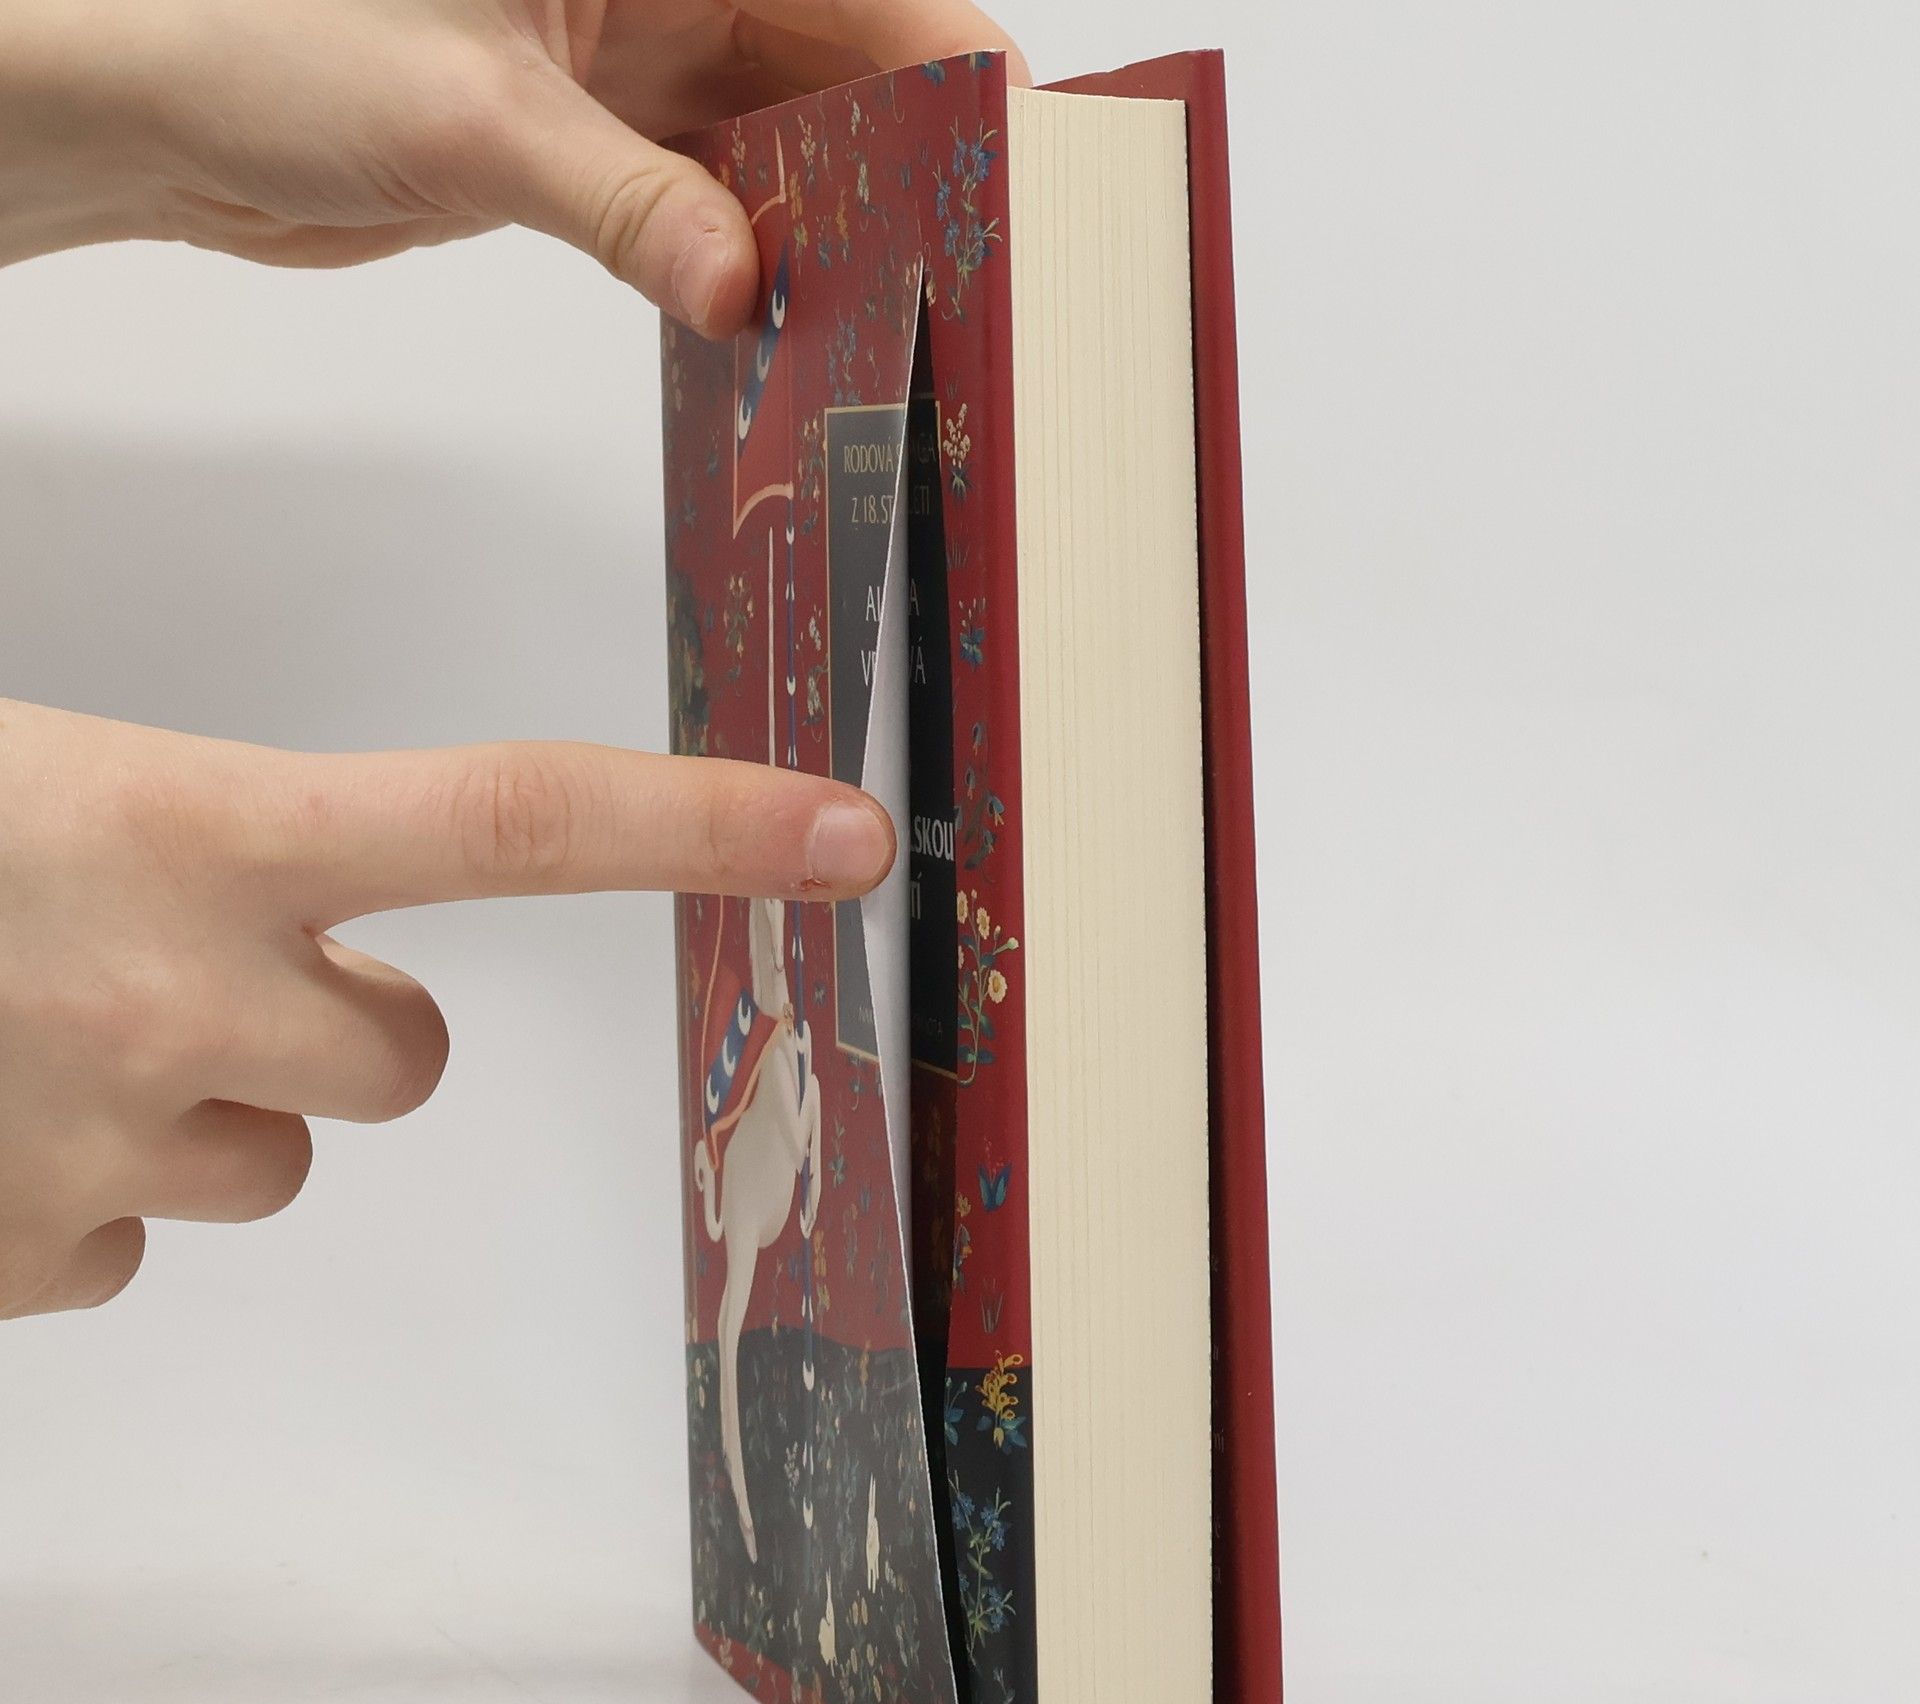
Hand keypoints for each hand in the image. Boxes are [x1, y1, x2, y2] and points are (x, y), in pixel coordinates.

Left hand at [0, 0, 1028, 332]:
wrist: (164, 109)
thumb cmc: (268, 36)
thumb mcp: (472, 114)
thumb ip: (623, 203)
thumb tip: (739, 288)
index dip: (951, 63)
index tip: (1018, 158)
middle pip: (845, 65)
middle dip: (906, 163)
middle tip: (973, 268)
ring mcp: (640, 64)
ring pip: (789, 142)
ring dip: (832, 228)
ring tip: (895, 315)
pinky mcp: (606, 144)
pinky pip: (719, 201)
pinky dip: (752, 262)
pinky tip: (789, 324)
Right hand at [0, 699, 894, 1318]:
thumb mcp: (52, 785)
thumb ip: (200, 847)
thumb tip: (324, 927)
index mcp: (194, 827)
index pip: (517, 816)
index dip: (702, 824)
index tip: (848, 835)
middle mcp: (178, 998)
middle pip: (398, 1055)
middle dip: (335, 1021)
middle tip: (191, 966)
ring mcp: (100, 1144)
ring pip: (264, 1157)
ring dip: (193, 1103)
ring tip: (34, 1030)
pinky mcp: (20, 1256)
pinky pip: (124, 1239)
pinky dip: (68, 1186)